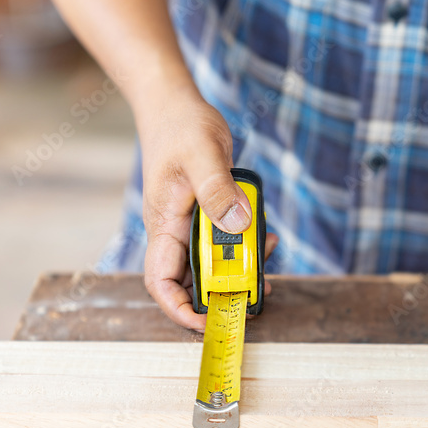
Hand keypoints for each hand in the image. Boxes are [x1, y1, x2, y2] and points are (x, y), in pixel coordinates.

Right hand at [137, 86, 276, 330]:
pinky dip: (245, 245)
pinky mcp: (205, 214)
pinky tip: (264, 236)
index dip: (180, 310)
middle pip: (190, 281)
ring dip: (239, 268)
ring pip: (211, 263)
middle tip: (256, 292)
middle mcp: (173, 231)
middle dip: (222, 293)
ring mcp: (188, 224)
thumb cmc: (180, 126)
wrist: (175, 105)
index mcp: (163, 224)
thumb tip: (238, 226)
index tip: (209, 321)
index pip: (161, 282)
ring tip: (266, 261)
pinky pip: (224, 241)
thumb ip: (219, 190)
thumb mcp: (202, 154)